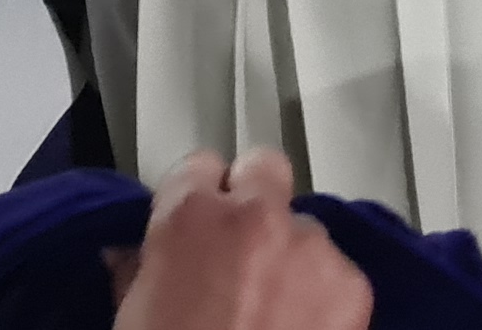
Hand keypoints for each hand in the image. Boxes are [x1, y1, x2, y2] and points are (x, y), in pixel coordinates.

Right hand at [113, 152, 367, 329]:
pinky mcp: (352, 285)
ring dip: (290, 254)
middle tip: (239, 247)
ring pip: (305, 227)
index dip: (194, 197)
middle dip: (251, 198)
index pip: (196, 167)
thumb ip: (136, 275)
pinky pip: (338, 272)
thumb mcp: (130, 321)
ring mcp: (311, 248)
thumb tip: (129, 257)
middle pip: (263, 169)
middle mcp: (256, 218)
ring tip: (271, 307)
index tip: (194, 224)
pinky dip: (323, 295)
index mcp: (189, 220)